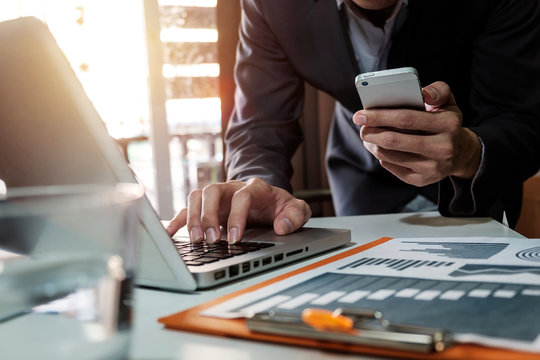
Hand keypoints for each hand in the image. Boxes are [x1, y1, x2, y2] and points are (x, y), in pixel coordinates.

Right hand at [165, 178, 310, 243]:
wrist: (270, 200)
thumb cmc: (281, 206)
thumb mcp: (297, 209)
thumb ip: (296, 215)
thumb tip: (282, 227)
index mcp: (255, 187)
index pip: (242, 196)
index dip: (236, 216)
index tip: (235, 239)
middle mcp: (232, 187)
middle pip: (213, 191)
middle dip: (209, 216)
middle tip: (211, 240)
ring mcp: (218, 196)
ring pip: (198, 196)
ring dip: (193, 217)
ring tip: (195, 240)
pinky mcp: (208, 206)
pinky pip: (188, 208)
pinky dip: (178, 219)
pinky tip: (170, 232)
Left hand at [353, 81, 481, 186]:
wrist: (461, 154)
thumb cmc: (447, 123)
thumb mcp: (449, 103)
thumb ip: (438, 91)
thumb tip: (423, 93)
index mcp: (448, 124)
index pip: (406, 119)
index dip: (380, 116)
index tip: (361, 114)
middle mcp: (442, 148)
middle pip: (394, 140)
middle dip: (371, 131)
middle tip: (360, 124)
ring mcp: (432, 167)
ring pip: (389, 155)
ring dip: (372, 143)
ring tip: (367, 134)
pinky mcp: (421, 180)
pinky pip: (391, 167)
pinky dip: (381, 155)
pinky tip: (379, 146)